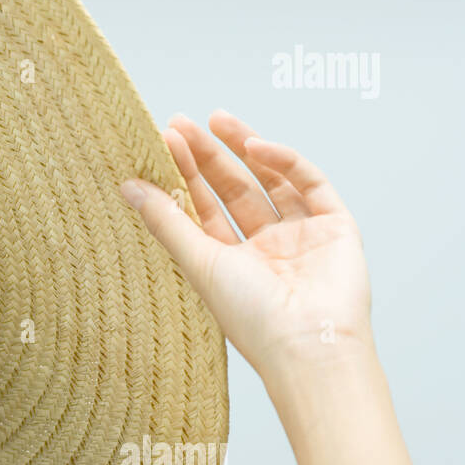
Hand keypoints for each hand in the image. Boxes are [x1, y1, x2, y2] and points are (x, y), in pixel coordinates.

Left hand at [120, 109, 373, 383]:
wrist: (309, 345)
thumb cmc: (251, 317)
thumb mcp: (199, 262)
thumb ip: (166, 220)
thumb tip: (128, 186)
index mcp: (231, 264)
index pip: (204, 208)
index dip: (184, 174)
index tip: (163, 141)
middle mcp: (266, 249)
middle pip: (234, 190)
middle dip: (208, 155)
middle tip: (182, 122)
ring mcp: (302, 237)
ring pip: (270, 180)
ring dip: (244, 148)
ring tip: (215, 119)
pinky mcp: (336, 227)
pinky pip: (309, 183)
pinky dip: (285, 161)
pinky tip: (254, 145)